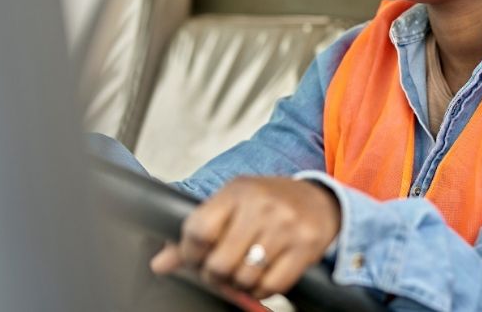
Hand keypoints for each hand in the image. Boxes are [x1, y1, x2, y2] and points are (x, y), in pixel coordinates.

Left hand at [150, 176, 341, 298]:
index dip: (190, 254)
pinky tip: (262, 277)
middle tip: (220, 270)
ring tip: (244, 271)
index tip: (195, 258)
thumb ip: (198, 232)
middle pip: (219, 262)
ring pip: (245, 277)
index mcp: (237, 191)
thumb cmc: (271, 202)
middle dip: (215, 274)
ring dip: (240, 283)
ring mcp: (285, 226)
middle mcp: (262, 205)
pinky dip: (262, 290)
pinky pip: (272, 285)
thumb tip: (161, 263)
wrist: (321, 200)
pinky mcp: (305, 246)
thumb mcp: (233, 205)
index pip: (199, 230)